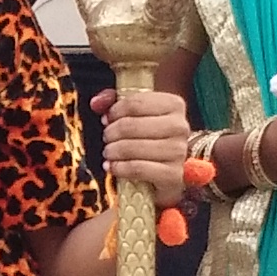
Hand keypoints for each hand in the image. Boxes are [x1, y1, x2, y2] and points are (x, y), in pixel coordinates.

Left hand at [93, 86, 191, 204]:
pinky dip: (120, 168)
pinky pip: (138, 169)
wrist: (167, 172)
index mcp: (174, 105)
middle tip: (106, 138)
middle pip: (131, 125)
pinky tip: (112, 167)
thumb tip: (96, 103)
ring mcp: (178, 151)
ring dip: (113, 151)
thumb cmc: (150, 139)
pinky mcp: (173, 174)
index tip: (107, 119)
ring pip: (133, 147)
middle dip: (111, 133)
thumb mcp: (135, 114)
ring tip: (108, 152)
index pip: (135, 103)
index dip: (114, 112)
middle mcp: (180, 126)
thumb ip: (114, 101)